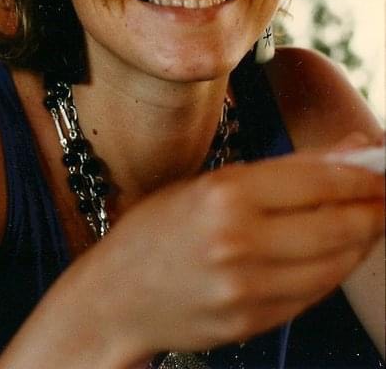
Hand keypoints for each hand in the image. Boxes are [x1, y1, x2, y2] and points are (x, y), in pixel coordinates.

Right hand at [86, 150, 383, 362]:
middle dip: (373, 207)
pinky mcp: (252, 323)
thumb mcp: (210, 183)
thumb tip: (349, 153)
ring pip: (335, 263)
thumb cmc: (158, 230)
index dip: (361, 174)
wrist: (116, 298)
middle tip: (385, 196)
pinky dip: (335, 270)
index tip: (382, 168)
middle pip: (336, 223)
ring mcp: (247, 289)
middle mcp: (238, 242)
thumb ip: (284, 170)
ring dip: (361, 239)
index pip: (317, 180)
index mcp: (224, 193)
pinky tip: (338, 253)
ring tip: (368, 221)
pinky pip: (314, 293)